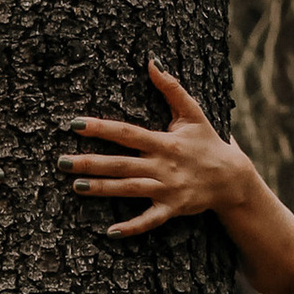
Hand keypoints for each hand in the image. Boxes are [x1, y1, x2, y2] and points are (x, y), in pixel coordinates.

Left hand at [63, 60, 254, 239]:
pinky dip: (133, 228)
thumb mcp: (193, 113)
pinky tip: (111, 232)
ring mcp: (167, 189)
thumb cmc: (207, 143)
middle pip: (121, 163)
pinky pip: (150, 220)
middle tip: (62, 162)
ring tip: (76, 187)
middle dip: (91, 163)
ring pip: (130, 189)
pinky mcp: (172, 209)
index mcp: (164, 142)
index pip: (127, 133)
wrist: (232, 178)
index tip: (75, 124)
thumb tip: (152, 61)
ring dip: (103, 190)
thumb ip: (172, 88)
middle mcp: (163, 166)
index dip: (101, 128)